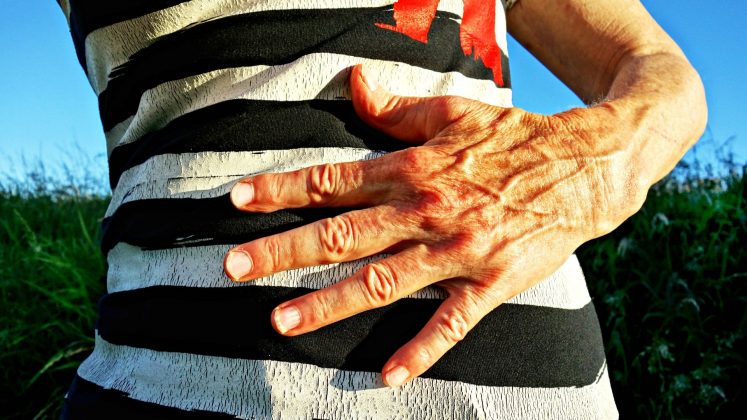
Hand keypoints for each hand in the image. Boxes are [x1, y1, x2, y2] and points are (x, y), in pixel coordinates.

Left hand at [223, 64, 642, 386]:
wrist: (585, 166)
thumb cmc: (513, 138)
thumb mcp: (454, 111)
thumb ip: (396, 107)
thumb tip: (352, 82)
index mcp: (412, 168)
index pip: (334, 179)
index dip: (282, 188)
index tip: (238, 199)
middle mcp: (425, 211)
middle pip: (342, 234)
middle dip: (283, 251)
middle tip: (232, 268)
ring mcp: (457, 250)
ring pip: (383, 281)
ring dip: (329, 303)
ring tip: (280, 322)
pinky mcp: (490, 282)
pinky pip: (451, 323)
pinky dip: (420, 352)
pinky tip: (386, 378)